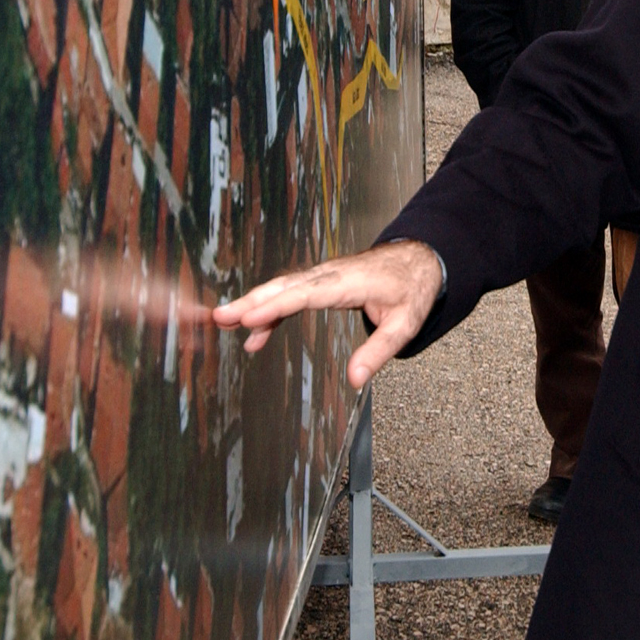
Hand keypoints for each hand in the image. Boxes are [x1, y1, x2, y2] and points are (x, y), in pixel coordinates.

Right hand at [211, 240, 443, 387]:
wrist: (420, 259)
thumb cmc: (412, 289)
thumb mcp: (404, 325)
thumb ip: (378, 351)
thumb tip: (354, 379)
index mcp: (348, 283)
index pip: (306, 294)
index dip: (276, 306)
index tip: (249, 318)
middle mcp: (330, 275)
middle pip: (284, 287)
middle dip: (251, 302)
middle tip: (220, 317)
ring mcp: (324, 276)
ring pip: (282, 288)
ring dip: (253, 304)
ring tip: (224, 323)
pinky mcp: (322, 282)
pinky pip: (290, 293)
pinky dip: (270, 311)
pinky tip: (255, 334)